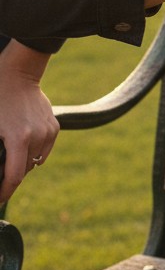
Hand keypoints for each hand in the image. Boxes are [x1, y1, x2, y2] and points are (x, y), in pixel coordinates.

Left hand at [0, 42, 58, 203]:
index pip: (14, 177)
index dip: (4, 192)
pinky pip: (44, 150)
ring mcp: (49, 131)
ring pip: (35, 161)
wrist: (17, 76)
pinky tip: (23, 142)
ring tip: (10, 153)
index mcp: (19, 139)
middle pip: (24, 169)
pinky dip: (34, 152)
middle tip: (0, 171)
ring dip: (23, 162)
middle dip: (11, 174)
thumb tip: (0, 169)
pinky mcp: (54, 126)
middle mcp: (38, 136)